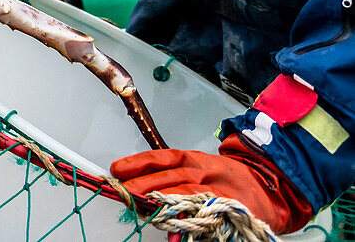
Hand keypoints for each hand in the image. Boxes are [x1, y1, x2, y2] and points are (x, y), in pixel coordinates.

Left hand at [110, 135, 311, 234]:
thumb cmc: (227, 179)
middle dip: (145, 184)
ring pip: (186, 194)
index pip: (163, 157)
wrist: (267, 186)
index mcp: (195, 159)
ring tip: (142, 207)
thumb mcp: (200, 171)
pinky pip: (206, 216)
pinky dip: (190, 222)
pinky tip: (173, 227)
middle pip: (171, 175)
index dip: (140, 162)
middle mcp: (205, 172)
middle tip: (124, 191)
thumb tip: (141, 196)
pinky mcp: (230, 210)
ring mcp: (218, 191)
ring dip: (162, 202)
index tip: (117, 169)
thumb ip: (174, 180)